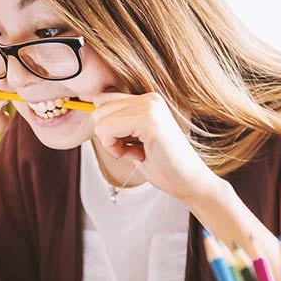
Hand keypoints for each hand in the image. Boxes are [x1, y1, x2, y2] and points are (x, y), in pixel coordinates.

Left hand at [90, 92, 220, 202]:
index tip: (127, 143)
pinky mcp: (149, 121)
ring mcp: (150, 107)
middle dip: (107, 134)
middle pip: (98, 108)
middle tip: (131, 149)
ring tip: (136, 152)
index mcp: (147, 99)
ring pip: (101, 120)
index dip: (107, 126)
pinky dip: (115, 148)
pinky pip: (108, 129)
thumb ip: (118, 123)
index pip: (103, 100)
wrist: (189, 182)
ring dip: (111, 143)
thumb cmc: (162, 165)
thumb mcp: (135, 138)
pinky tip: (136, 155)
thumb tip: (91, 113)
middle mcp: (149, 98)